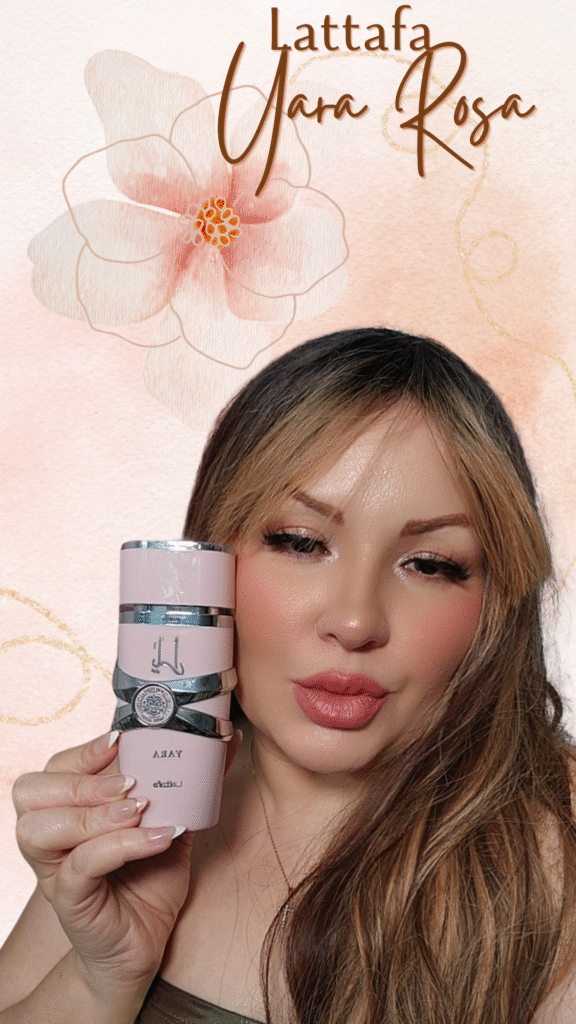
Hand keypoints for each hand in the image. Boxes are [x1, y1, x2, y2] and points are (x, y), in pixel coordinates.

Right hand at [12, 729, 241, 995]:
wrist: (146, 943)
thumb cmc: (150, 879)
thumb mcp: (171, 819)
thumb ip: (189, 780)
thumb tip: (225, 736)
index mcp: (69, 808)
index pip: (55, 766)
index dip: (83, 750)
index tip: (122, 738)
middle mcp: (53, 836)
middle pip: (32, 792)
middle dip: (83, 780)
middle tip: (132, 782)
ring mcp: (56, 869)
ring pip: (43, 827)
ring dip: (94, 812)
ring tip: (141, 810)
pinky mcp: (70, 900)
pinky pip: (80, 866)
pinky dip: (120, 845)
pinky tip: (157, 839)